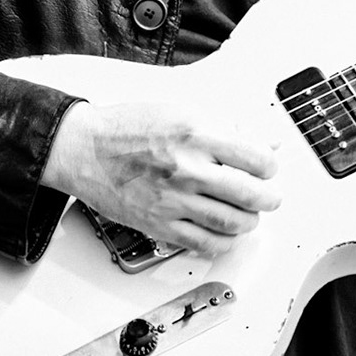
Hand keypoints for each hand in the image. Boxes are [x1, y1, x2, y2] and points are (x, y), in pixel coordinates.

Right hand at [41, 102, 281, 257]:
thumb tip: (266, 142)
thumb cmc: (130, 128)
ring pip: (233, 223)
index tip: (267, 168)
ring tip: (248, 214)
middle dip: (268, 198)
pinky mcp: (159, 224)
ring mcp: (173, 200)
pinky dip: (224, 242)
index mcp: (197, 134)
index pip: (257, 159)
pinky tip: (225, 233)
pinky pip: (204, 243)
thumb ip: (228, 129)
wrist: (85, 149)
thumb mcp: (183, 112)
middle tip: (268, 196)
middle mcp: (187, 169)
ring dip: (249, 221)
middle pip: (251, 194)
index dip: (270, 166)